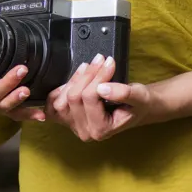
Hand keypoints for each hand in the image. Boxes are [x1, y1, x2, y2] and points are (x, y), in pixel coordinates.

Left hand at [47, 54, 163, 140]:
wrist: (137, 109)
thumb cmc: (138, 105)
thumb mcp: (139, 97)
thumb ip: (124, 93)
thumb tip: (102, 87)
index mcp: (101, 130)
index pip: (90, 99)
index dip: (98, 76)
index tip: (109, 62)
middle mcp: (84, 132)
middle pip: (73, 98)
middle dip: (86, 75)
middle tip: (99, 60)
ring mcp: (73, 126)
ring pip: (61, 101)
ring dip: (74, 80)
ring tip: (88, 67)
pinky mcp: (67, 119)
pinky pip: (53, 105)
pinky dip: (59, 90)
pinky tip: (74, 79)